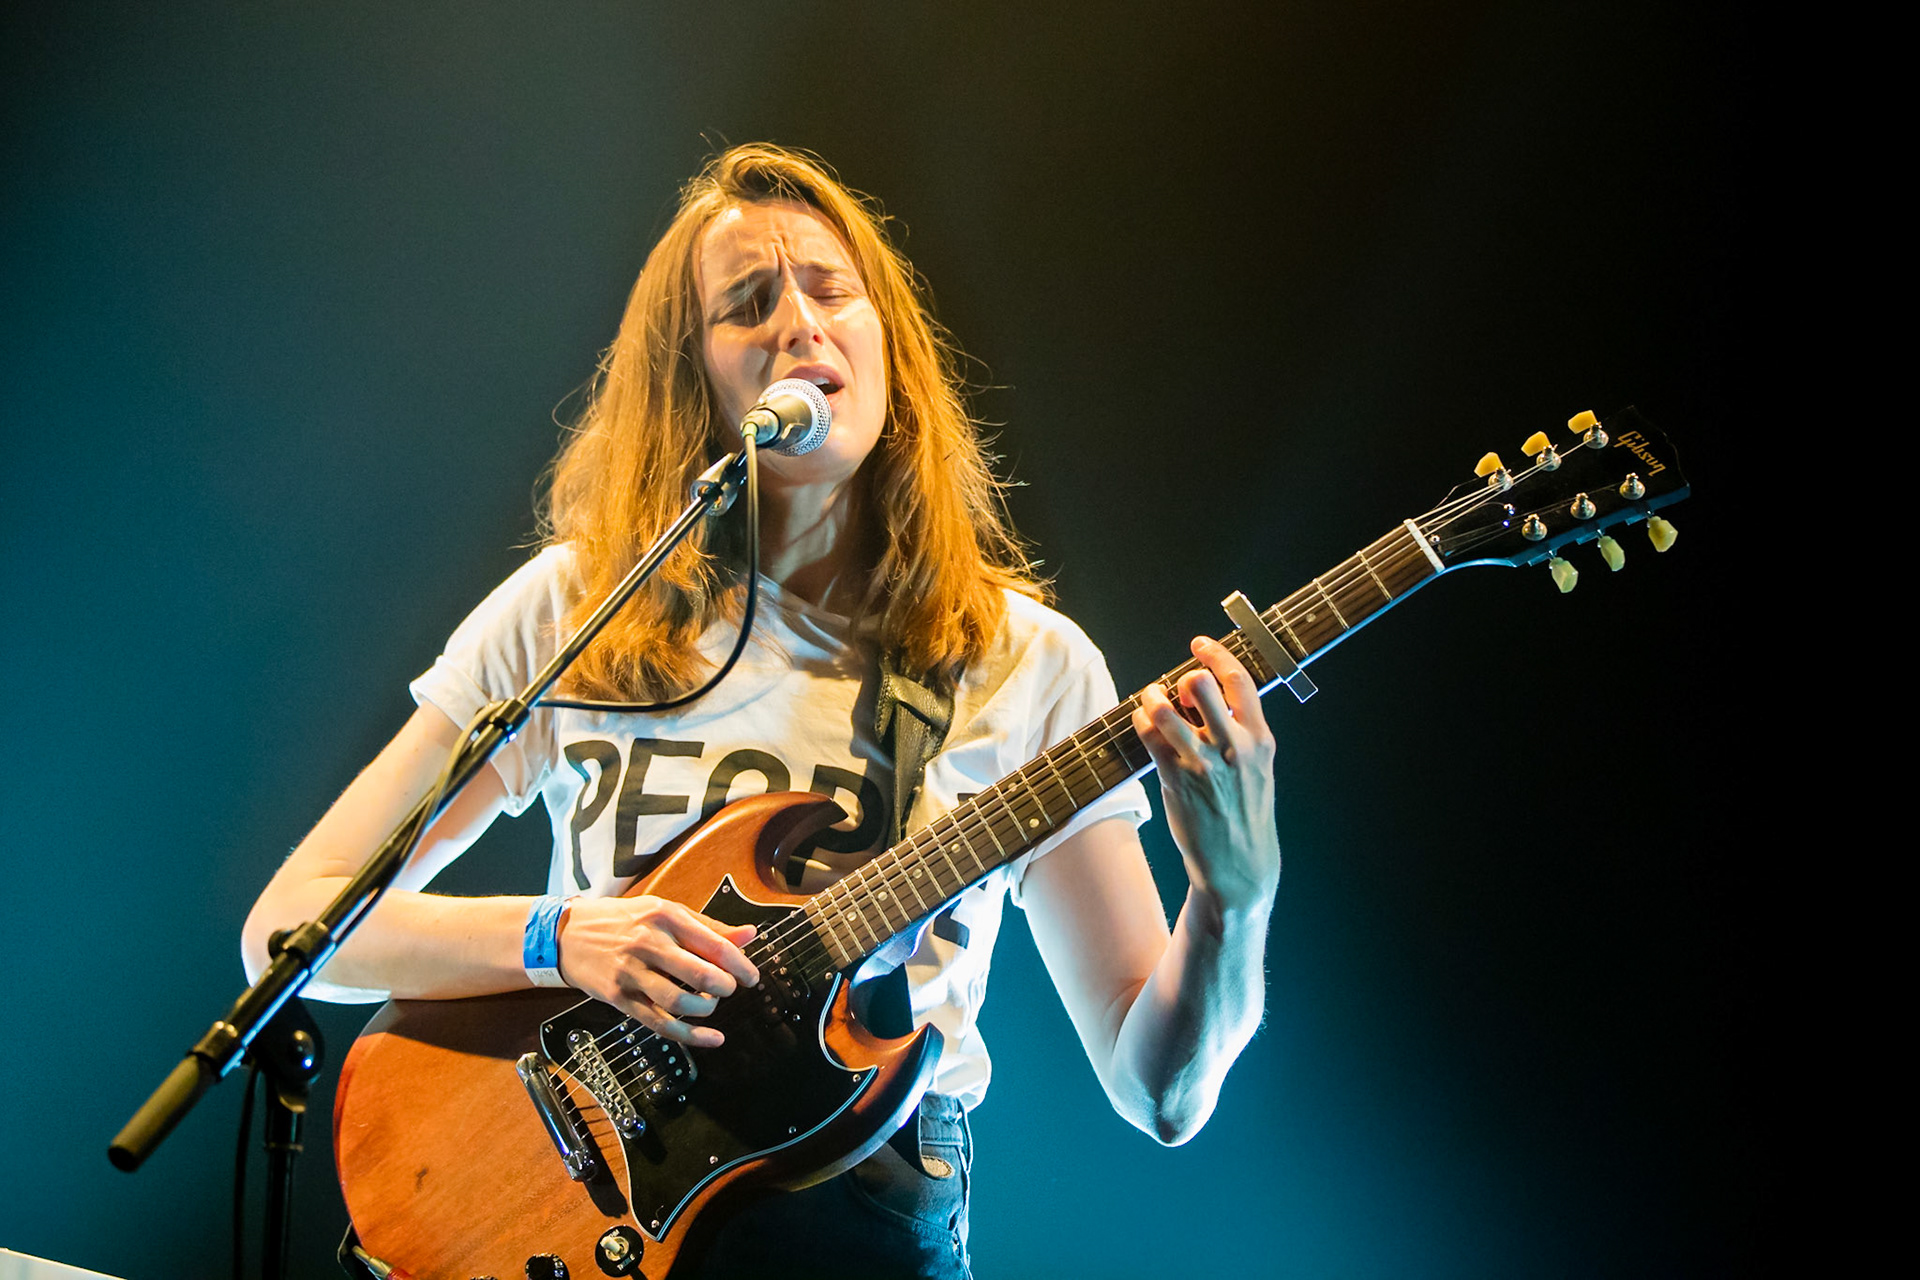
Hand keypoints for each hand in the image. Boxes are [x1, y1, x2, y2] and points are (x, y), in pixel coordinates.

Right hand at [557, 895, 760, 1047]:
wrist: (565, 933)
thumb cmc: (621, 920)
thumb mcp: (664, 911)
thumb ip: (709, 926)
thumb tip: (750, 935)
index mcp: (666, 917)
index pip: (714, 944)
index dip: (740, 965)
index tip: (751, 976)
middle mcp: (649, 943)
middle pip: (700, 974)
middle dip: (725, 987)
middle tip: (730, 989)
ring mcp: (631, 972)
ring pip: (679, 1002)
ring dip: (706, 1010)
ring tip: (710, 1004)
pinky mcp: (619, 997)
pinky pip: (658, 1022)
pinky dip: (689, 1035)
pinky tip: (709, 1038)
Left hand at [1131, 636, 1281, 912]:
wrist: (1240, 863)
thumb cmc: (1245, 812)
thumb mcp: (1258, 768)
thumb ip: (1241, 732)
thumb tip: (1208, 696)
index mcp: (1260, 740)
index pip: (1239, 680)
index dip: (1215, 655)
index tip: (1199, 645)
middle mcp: (1234, 747)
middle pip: (1201, 686)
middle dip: (1184, 679)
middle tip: (1177, 690)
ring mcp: (1203, 764)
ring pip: (1166, 710)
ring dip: (1152, 697)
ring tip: (1151, 700)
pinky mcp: (1176, 780)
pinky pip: (1149, 736)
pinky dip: (1141, 722)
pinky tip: (1143, 723)